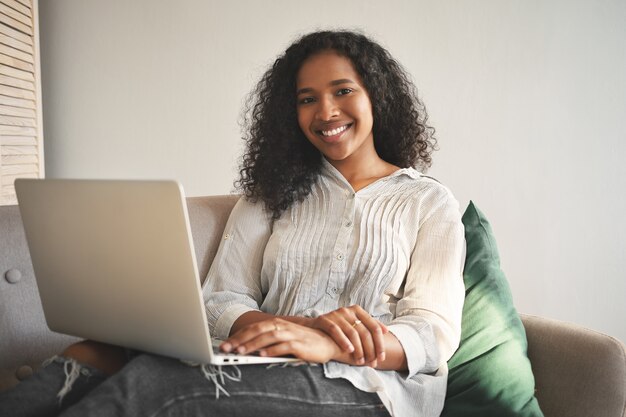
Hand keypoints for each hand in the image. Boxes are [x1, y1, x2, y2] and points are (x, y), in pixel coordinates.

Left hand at [220, 318, 342, 363]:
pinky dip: (272, 350)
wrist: (328, 343)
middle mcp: (283, 326)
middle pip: (258, 330)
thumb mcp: (283, 338)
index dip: (238, 335)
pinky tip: (262, 356)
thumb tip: (247, 348)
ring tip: (241, 352)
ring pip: (269, 337)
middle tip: (226, 348)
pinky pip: (284, 346)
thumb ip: (268, 341)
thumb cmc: (303, 342)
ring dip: (253, 344)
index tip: (224, 344)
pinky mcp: (301, 345)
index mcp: (277, 323)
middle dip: (240, 339)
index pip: (254, 327)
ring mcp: (292, 334)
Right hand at [310, 305, 387, 366]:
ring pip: (352, 333)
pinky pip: (336, 331)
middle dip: (370, 349)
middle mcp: (348, 310)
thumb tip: (386, 331)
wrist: (312, 327)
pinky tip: (349, 350)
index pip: (374, 327)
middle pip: (364, 331)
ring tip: (361, 361)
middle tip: (372, 363)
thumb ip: (368, 326)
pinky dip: (344, 341)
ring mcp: (336, 314)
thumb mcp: (353, 324)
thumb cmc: (337, 328)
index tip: (382, 357)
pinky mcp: (324, 320)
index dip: (380, 343)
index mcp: (357, 310)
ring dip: (359, 349)